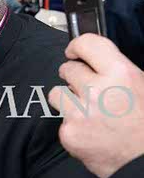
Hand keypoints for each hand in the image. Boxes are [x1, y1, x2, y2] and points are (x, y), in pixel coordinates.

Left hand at [48, 34, 143, 177]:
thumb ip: (120, 72)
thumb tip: (98, 61)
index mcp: (121, 73)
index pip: (87, 44)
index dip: (77, 46)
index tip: (74, 51)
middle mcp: (97, 89)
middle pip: (68, 69)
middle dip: (74, 77)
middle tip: (86, 88)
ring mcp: (79, 112)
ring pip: (56, 93)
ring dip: (68, 99)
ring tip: (87, 110)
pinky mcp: (69, 133)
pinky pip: (61, 121)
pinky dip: (73, 125)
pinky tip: (91, 132)